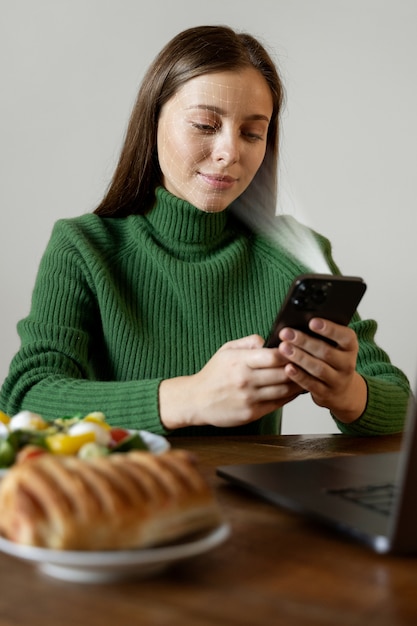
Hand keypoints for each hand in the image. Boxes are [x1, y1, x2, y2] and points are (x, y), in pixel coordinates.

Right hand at [159, 334, 303, 429]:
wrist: (196, 400)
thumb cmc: (213, 374)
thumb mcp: (226, 350)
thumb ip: (249, 342)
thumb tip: (269, 339)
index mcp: (240, 361)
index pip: (273, 356)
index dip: (290, 352)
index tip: (299, 348)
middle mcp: (245, 380)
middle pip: (283, 373)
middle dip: (299, 367)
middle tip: (311, 361)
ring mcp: (249, 398)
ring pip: (283, 389)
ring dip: (298, 382)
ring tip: (307, 375)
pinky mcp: (251, 413)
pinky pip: (278, 403)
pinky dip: (289, 396)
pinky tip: (295, 389)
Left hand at [277, 318, 367, 422]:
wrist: (343, 391)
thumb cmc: (332, 360)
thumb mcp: (335, 347)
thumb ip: (321, 336)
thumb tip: (298, 322)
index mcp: (350, 347)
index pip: (345, 336)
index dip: (329, 329)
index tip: (312, 321)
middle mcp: (347, 364)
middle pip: (326, 352)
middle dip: (304, 341)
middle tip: (286, 333)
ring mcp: (337, 381)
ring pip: (318, 368)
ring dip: (299, 357)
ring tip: (283, 348)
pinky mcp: (325, 393)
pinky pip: (311, 384)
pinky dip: (299, 376)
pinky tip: (287, 368)